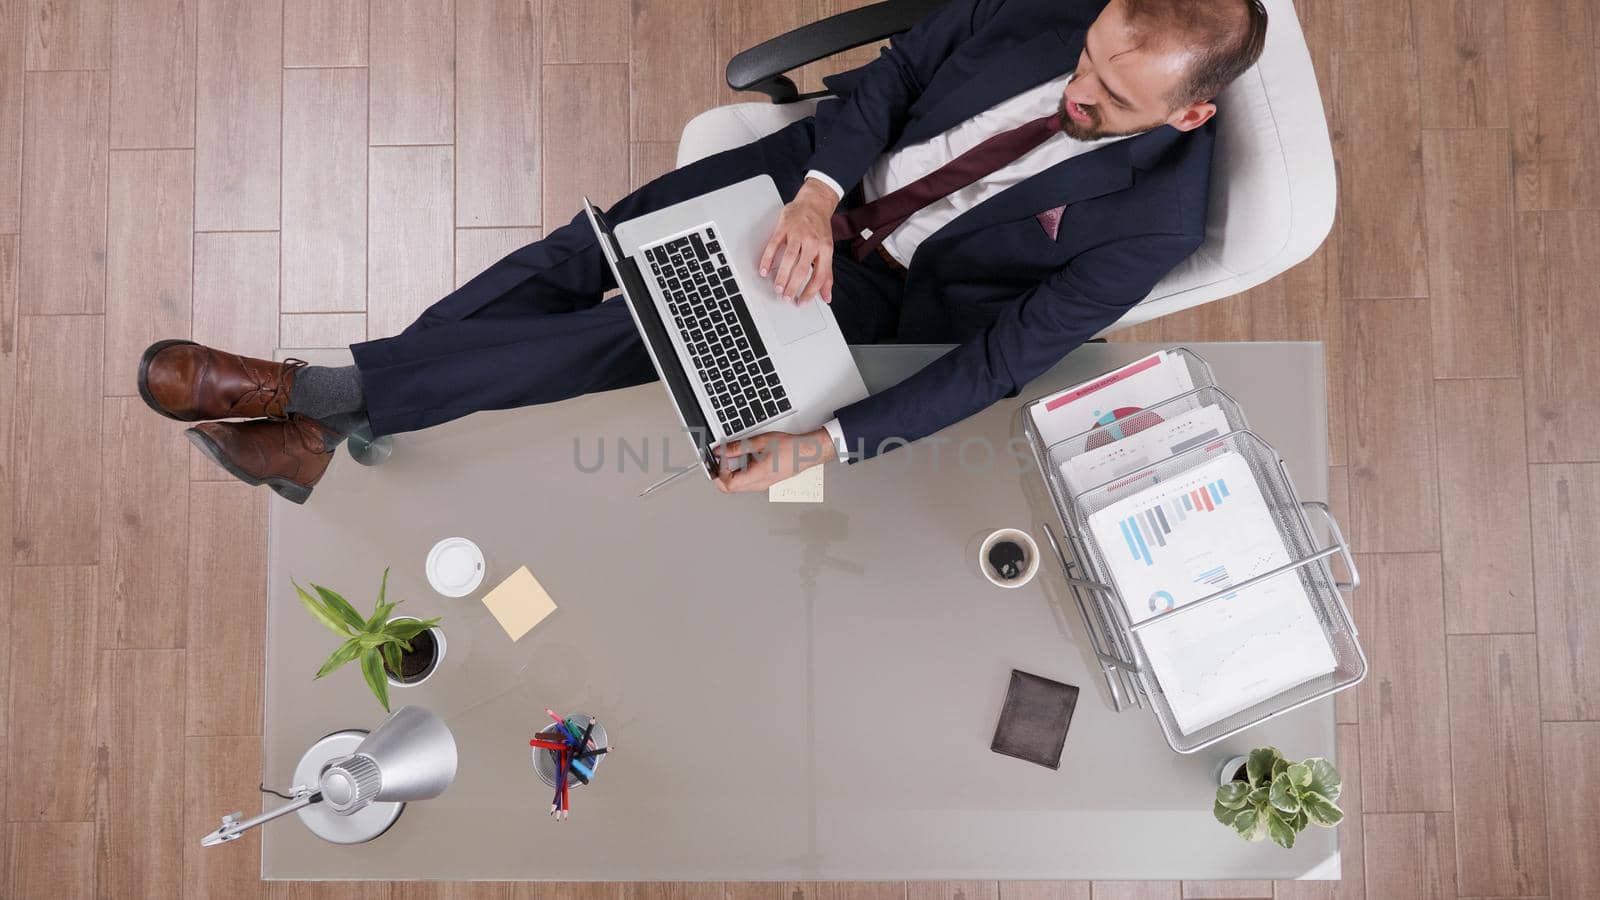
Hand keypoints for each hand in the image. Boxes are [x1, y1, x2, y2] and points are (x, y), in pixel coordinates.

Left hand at [713, 428, 835, 492]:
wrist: (806, 452)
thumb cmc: (789, 448)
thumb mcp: (759, 442)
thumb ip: (736, 448)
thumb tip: (720, 452)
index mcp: (758, 475)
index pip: (728, 484)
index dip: (719, 472)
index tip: (717, 460)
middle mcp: (759, 484)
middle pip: (730, 489)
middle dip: (720, 475)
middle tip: (717, 460)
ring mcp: (761, 485)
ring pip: (737, 486)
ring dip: (729, 474)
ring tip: (729, 457)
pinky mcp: (763, 482)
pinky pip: (745, 482)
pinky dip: (738, 473)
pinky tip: (740, 460)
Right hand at [759, 178, 838, 304]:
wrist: (814, 202)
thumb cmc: (820, 229)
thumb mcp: (827, 250)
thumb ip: (826, 274)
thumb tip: (827, 297)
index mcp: (825, 249)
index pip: (820, 275)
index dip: (811, 291)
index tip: (802, 302)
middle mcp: (812, 242)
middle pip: (803, 268)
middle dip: (794, 286)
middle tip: (786, 297)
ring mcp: (797, 234)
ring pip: (789, 258)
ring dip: (782, 275)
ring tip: (777, 288)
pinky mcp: (784, 227)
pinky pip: (774, 245)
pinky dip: (768, 258)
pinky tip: (764, 269)